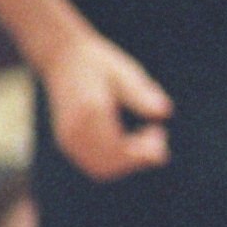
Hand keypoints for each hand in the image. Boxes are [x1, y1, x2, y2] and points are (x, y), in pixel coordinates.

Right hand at [41, 29, 172, 177]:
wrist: (61, 58)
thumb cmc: (97, 63)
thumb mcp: (123, 71)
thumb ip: (140, 93)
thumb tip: (164, 112)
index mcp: (89, 112)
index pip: (119, 149)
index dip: (143, 150)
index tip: (160, 131)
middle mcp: (74, 130)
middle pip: (111, 163)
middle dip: (138, 159)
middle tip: (158, 136)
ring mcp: (67, 138)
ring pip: (101, 168)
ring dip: (128, 162)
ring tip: (146, 139)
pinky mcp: (66, 141)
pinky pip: (93, 164)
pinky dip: (115, 161)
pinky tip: (130, 142)